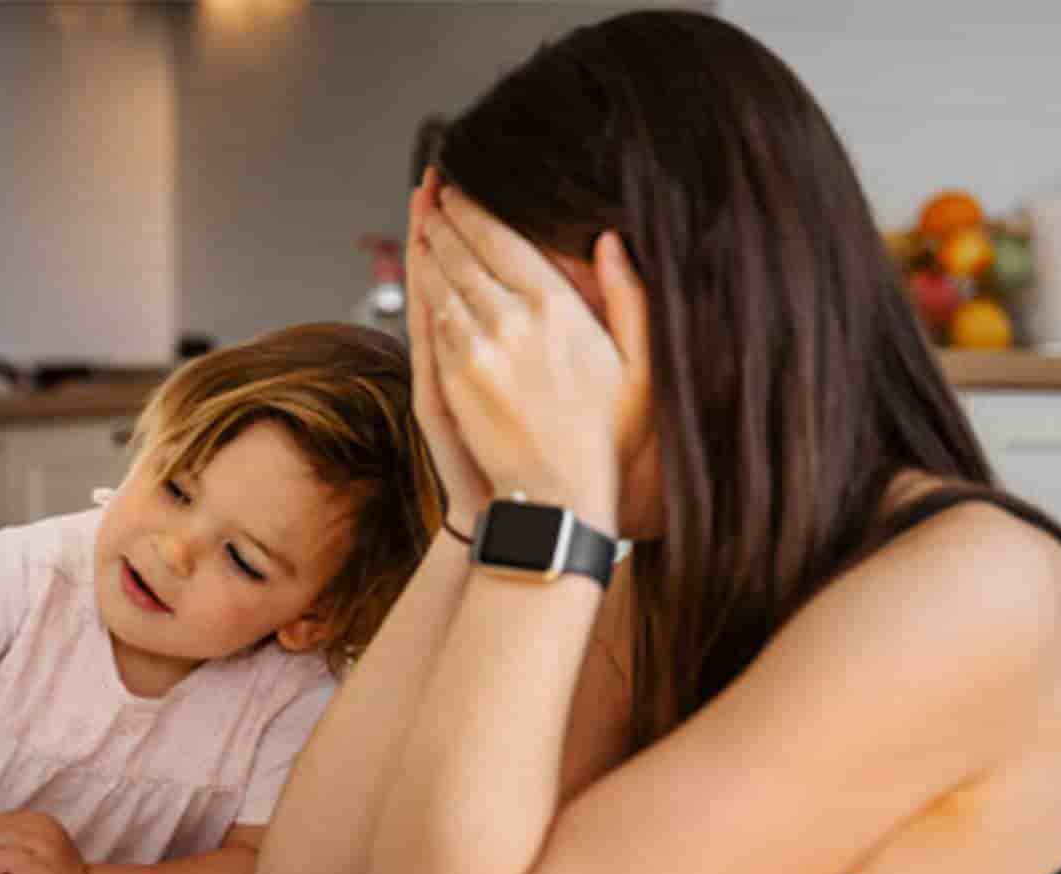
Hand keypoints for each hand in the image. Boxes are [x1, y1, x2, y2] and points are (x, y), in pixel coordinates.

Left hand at [413, 184, 651, 529]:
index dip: (476, 210)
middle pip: (464, 254)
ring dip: (429, 250)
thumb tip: (610, 239)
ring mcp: (475, 350)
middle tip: (435, 196)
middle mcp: (511, 321)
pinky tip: (420, 276)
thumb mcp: (640, 366)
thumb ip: (629, 296)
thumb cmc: (605, 436)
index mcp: (557, 309)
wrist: (558, 496)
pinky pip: (431, 322)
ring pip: (440, 283)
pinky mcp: (451, 380)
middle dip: (446, 221)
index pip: (503, 240)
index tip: (461, 190)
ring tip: (424, 224)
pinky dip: (422, 292)